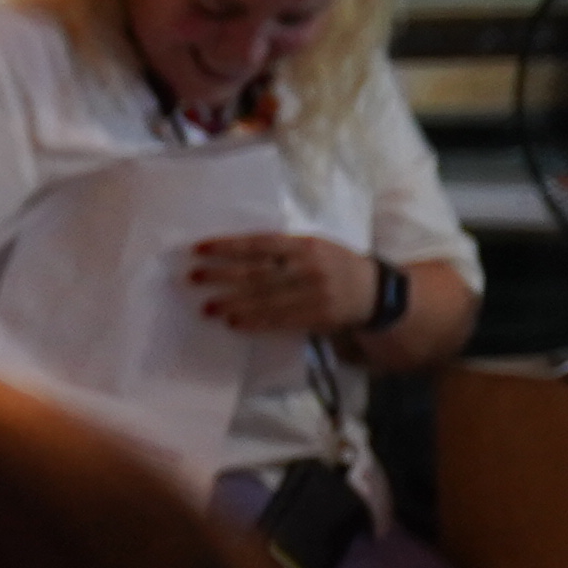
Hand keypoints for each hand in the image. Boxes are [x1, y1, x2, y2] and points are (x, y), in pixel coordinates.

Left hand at [185, 228, 377, 337]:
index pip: (259, 243)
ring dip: (232, 304)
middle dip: (221, 276)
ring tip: (207, 307)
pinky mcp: (317, 316)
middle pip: (257, 272)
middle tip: (193, 278)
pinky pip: (279, 320)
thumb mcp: (315, 246)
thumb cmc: (334, 264)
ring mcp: (314, 293)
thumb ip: (282, 248)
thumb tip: (234, 251)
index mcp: (306, 244)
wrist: (374, 292)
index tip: (199, 249)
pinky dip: (254, 322)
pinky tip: (233, 323)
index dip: (227, 246)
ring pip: (264, 299)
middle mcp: (309, 267)